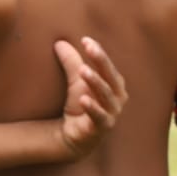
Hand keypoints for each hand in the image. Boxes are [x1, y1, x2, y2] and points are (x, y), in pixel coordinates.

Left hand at [53, 37, 126, 157]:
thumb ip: (71, 63)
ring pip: (106, 95)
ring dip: (96, 82)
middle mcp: (117, 97)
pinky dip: (93, 108)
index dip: (99, 52)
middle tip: (89, 48)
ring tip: (83, 70)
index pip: (107, 65)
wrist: (75, 136)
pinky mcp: (102, 127)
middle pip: (110, 76)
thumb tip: (59, 42)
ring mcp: (112, 113)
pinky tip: (84, 99)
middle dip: (101, 61)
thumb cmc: (80, 105)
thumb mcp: (75, 82)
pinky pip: (100, 117)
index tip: (86, 39)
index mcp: (114, 84)